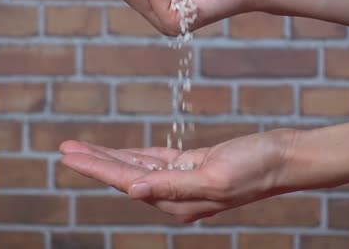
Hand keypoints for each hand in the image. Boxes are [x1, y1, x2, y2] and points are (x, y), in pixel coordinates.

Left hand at [59, 128, 296, 222]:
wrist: (283, 157)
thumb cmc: (255, 168)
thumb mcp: (214, 178)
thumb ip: (173, 187)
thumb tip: (133, 191)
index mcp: (177, 202)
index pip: (126, 182)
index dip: (95, 168)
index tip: (68, 156)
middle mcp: (176, 195)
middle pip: (126, 175)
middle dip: (94, 162)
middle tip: (64, 149)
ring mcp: (184, 180)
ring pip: (138, 167)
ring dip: (110, 156)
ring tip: (83, 148)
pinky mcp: (193, 165)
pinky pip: (157, 160)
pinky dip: (136, 154)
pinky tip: (122, 152)